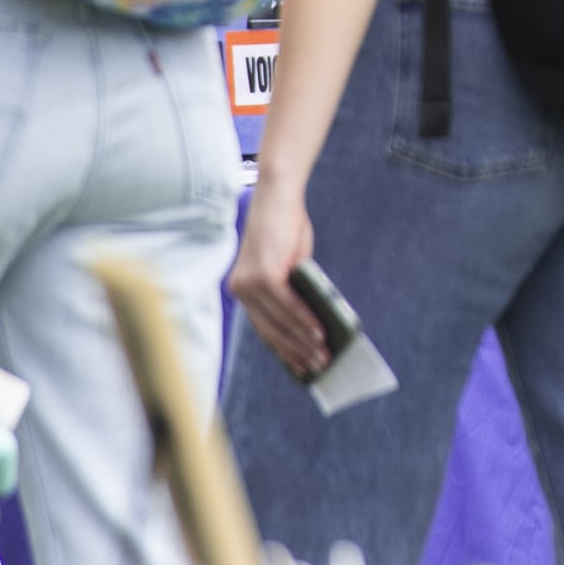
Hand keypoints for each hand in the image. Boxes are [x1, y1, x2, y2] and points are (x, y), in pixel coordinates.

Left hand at [229, 181, 325, 378]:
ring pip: (279, 322)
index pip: (263, 329)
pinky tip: (318, 332)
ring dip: (303, 341)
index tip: (299, 367)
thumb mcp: (288, 265)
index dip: (283, 350)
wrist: (278, 197)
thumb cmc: (286, 228)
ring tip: (323, 354)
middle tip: (317, 366)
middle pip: (270, 331)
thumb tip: (311, 323)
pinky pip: (286, 305)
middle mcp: (240, 290)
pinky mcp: (263, 275)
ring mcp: (249, 284)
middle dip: (296, 352)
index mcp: (242, 290)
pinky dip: (304, 320)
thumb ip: (292, 291)